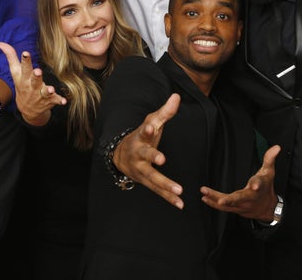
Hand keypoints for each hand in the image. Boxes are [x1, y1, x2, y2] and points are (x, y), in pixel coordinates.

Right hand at [0, 42, 65, 126]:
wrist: (28, 110)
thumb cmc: (22, 86)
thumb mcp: (15, 73)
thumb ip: (11, 57)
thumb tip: (0, 43)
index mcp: (23, 79)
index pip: (23, 68)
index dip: (25, 61)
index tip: (25, 53)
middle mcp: (32, 87)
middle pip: (34, 80)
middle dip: (36, 76)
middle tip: (38, 71)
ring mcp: (41, 95)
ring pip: (45, 92)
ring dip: (48, 90)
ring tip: (51, 89)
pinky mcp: (49, 100)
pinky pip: (55, 101)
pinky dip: (59, 101)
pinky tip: (64, 101)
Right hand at [113, 94, 183, 208]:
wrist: (121, 155)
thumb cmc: (142, 136)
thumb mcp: (152, 122)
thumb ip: (165, 112)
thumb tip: (177, 96)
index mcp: (141, 137)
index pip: (144, 131)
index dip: (147, 129)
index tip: (150, 126)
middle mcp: (139, 154)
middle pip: (146, 155)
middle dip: (153, 157)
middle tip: (162, 159)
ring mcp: (141, 169)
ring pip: (153, 177)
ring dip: (165, 185)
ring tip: (179, 191)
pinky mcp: (146, 181)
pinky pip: (158, 191)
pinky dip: (169, 198)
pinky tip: (180, 204)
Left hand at [200, 145, 280, 220]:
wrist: (267, 208)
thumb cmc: (266, 187)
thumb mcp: (269, 172)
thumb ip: (269, 158)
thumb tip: (276, 147)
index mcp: (259, 186)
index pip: (259, 183)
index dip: (257, 184)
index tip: (254, 186)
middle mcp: (250, 197)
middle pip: (240, 198)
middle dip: (230, 200)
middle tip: (221, 200)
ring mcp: (242, 205)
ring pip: (229, 204)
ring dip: (215, 199)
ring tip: (204, 192)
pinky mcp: (236, 209)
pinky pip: (224, 208)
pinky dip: (214, 204)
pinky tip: (204, 198)